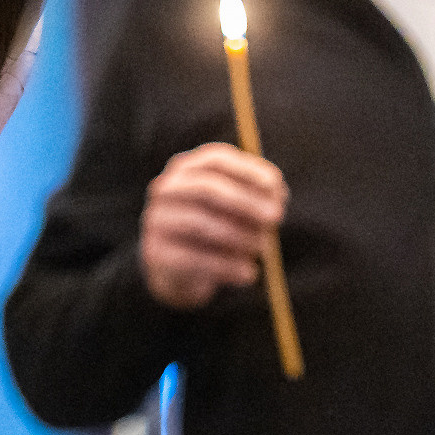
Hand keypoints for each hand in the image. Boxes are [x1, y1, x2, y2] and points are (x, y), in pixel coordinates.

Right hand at [140, 144, 287, 311]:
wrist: (178, 271)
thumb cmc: (216, 231)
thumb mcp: (237, 211)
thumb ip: (257, 198)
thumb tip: (278, 195)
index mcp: (187, 169)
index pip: (216, 159)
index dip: (247, 170)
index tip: (275, 186)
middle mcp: (166, 189)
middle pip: (206, 188)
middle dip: (245, 201)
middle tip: (276, 217)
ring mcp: (157, 220)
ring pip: (201, 224)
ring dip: (239, 236)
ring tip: (264, 249)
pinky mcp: (156, 253)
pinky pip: (195, 258)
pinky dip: (227, 266)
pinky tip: (249, 274)